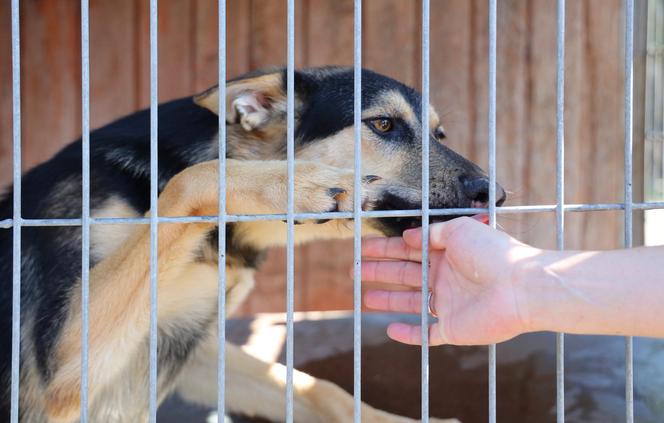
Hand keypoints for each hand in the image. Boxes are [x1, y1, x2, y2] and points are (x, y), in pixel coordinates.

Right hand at [361, 216, 541, 345]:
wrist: (522, 288)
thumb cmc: (494, 253)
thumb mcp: (459, 230)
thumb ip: (432, 233)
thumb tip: (408, 237)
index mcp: (447, 254)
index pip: (409, 250)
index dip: (385, 249)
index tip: (362, 248)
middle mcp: (446, 278)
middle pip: (404, 275)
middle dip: (379, 272)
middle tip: (355, 271)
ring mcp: (449, 304)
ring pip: (411, 303)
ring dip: (387, 299)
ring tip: (364, 298)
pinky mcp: (453, 328)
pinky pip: (426, 334)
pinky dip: (409, 333)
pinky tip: (391, 329)